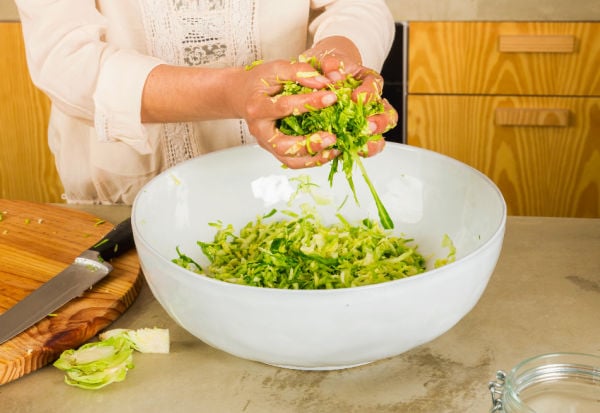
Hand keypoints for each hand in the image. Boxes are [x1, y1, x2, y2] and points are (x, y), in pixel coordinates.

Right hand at [230, 59, 340, 168]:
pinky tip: (328, 152)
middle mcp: (260, 130)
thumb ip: (299, 72)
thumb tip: (324, 82)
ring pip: (289, 160)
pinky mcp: (274, 149)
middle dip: (310, 143)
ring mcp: (266, 143)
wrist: (240, 94)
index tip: (332, 96)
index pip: (285, 107)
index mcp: (257, 107)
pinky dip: (312, 160)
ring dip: (314, 158)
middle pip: (284, 145)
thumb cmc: (258, 81)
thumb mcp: (276, 69)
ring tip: (334, 150)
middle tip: (332, 137)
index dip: (310, 102)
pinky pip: (293, 161)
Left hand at [304, 36, 398, 156]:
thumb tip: (333, 72)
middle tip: (368, 126)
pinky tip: (347, 153)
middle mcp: (371, 103)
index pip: (376, 86)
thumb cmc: (325, 68)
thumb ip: (330, 63)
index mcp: (367, 81)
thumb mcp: (325, 60)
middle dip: (380, 122)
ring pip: (379, 134)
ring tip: (363, 146)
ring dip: (373, 142)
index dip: (369, 93)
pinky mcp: (352, 135)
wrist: (318, 78)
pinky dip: (356, 151)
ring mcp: (363, 121)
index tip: (356, 98)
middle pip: (387, 114)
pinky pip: (360, 146)